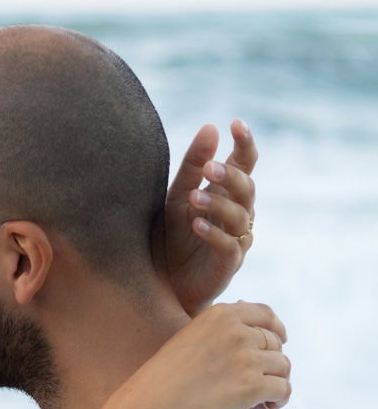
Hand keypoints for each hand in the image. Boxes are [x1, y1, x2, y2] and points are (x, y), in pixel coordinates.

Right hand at [127, 301, 289, 408]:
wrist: (151, 408)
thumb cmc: (164, 378)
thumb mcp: (189, 337)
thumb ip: (217, 326)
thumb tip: (245, 308)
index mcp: (220, 315)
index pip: (265, 314)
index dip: (277, 328)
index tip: (281, 340)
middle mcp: (236, 332)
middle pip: (275, 343)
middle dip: (273, 361)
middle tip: (265, 378)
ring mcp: (246, 358)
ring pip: (283, 366)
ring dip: (278, 380)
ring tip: (267, 396)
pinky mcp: (251, 387)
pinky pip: (283, 389)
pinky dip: (281, 398)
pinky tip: (271, 405)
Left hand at [164, 121, 256, 314]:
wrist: (162, 284)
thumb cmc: (172, 238)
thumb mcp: (177, 197)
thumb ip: (193, 166)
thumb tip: (211, 127)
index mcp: (227, 193)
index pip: (245, 163)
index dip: (245, 144)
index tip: (235, 124)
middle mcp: (237, 214)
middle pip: (246, 188)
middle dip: (230, 177)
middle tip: (208, 169)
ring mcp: (236, 240)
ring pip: (239, 216)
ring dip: (217, 204)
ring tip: (194, 198)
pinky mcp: (227, 266)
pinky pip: (227, 246)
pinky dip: (213, 234)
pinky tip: (196, 225)